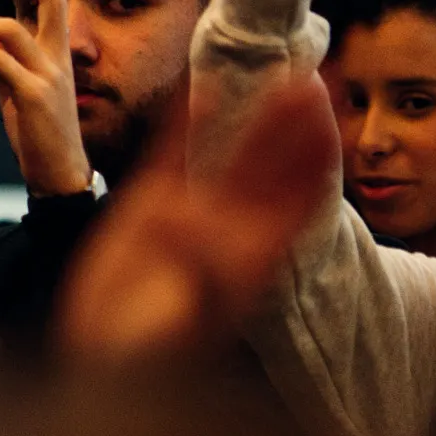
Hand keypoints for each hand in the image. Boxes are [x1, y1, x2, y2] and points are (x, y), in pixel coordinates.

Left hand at [0, 0, 90, 197]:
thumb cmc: (38, 135)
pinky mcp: (35, 96)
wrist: (58, 176)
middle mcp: (60, 61)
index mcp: (57, 57)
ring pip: (11, 31)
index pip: (55, 4)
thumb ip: (2, 63)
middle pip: (55, 2)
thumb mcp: (18, 92)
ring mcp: (50, 77)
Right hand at [57, 68, 337, 361]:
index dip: (314, 160)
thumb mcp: (182, 320)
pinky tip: (197, 88)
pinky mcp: (148, 206)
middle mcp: (228, 229)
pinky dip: (185, 123)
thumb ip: (197, 277)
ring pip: (228, 153)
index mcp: (251, 256)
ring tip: (275, 75)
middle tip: (314, 79)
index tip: (329, 121)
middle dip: (293, 125)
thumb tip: (202, 232)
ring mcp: (189, 213)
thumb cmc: (149, 353)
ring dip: (251, 116)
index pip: (297, 200)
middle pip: (271, 167)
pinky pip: (171, 154)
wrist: (106, 361)